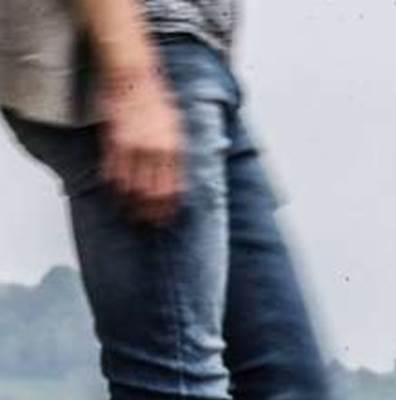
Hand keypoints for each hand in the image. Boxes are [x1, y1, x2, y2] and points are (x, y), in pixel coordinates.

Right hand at [98, 70, 185, 225]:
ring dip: (131, 204)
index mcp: (174, 150)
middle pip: (153, 193)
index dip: (168, 209)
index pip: (173, 190)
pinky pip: (113, 170)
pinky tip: (116, 194)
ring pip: (131, 186)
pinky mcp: (114, 141)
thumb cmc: (159, 103)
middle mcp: (154, 151)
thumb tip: (180, 181)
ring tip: (131, 215)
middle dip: (151, 213)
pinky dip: (114, 186)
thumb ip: (178, 156)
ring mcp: (132, 147)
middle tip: (148, 224)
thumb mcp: (178, 130)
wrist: (135, 78)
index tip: (166, 220)